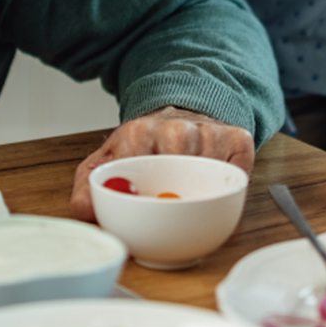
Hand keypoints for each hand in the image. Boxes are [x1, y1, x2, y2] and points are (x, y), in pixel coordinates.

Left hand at [69, 105, 254, 221]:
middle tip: (167, 209)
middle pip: (178, 183)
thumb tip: (88, 213)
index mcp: (139, 133)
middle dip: (172, 205)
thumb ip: (86, 192)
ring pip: (210, 182)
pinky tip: (212, 182)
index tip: (141, 213)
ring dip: (200, 197)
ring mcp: (211, 132)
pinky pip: (239, 176)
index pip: (138, 177)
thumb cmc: (142, 145)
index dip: (140, 204)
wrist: (178, 113)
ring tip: (187, 191)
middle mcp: (177, 128)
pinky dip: (228, 187)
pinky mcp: (239, 138)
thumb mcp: (105, 163)